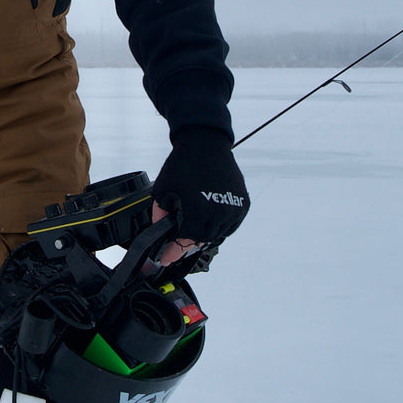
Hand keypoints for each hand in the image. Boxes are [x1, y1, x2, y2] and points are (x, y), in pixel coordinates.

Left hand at [150, 126, 248, 261]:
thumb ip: (159, 213)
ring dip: (205, 234)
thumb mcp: (162, 189)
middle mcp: (219, 212)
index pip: (186, 242)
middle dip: (189, 243)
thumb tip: (159, 230)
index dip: (174, 253)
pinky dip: (220, 227)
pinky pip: (231, 224)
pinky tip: (210, 221)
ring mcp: (234, 209)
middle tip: (178, 243)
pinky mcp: (243, 203)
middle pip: (203, 240)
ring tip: (194, 229)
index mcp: (198, 210)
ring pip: (219, 234)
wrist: (206, 143)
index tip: (166, 259)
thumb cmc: (184, 164)